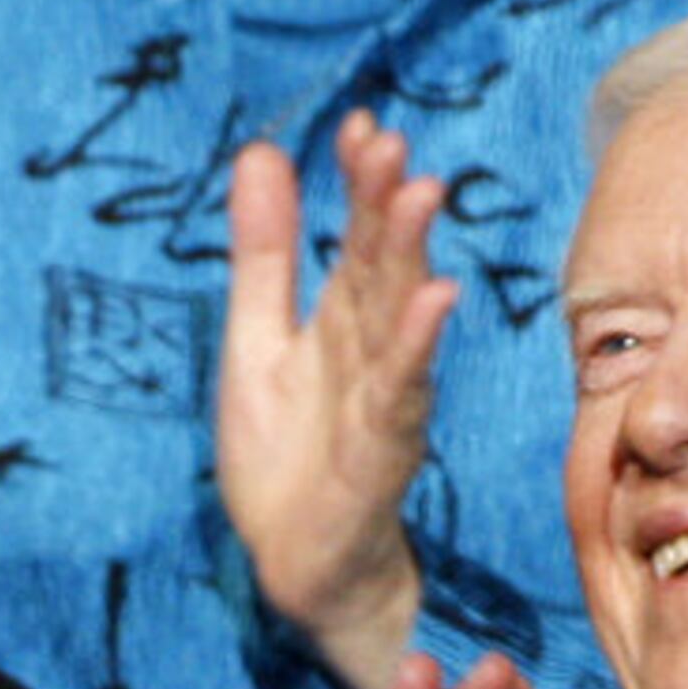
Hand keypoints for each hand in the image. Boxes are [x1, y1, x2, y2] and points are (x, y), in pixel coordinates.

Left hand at [217, 111, 456, 688]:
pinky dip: (413, 349)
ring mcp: (383, 402)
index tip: (361, 125)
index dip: (359, 184)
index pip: (357, 238)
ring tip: (418, 197)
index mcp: (342, 321)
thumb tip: (261, 152)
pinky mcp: (379, 455)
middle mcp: (372, 353)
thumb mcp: (256, 338)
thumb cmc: (287, 453)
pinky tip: (431, 302)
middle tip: (392, 144)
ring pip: (398, 321)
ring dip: (410, 259)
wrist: (295, 563)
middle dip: (388, 205)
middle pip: (383, 268)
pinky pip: (400, 396)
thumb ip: (265, 253)